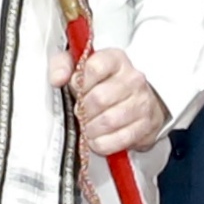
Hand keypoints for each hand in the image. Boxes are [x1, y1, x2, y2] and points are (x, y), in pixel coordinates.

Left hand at [51, 38, 166, 158]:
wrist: (135, 99)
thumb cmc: (103, 83)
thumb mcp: (80, 66)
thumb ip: (62, 65)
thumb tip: (57, 78)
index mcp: (116, 60)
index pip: (95, 67)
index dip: (78, 82)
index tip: (74, 88)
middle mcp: (133, 79)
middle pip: (100, 98)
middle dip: (83, 110)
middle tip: (79, 113)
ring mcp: (142, 102)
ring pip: (109, 121)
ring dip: (90, 128)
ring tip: (86, 127)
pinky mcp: (146, 125)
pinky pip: (119, 139)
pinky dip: (102, 143)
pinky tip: (97, 138)